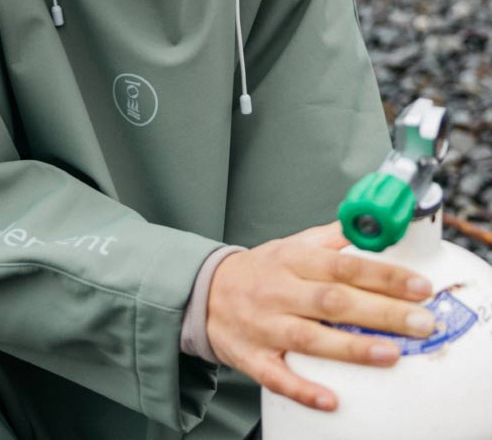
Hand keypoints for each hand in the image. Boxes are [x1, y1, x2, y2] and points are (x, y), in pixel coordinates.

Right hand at [206, 220, 434, 411]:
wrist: (204, 292)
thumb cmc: (261, 270)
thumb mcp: (292, 245)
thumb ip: (332, 238)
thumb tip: (372, 227)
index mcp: (293, 261)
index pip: (343, 265)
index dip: (383, 275)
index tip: (419, 286)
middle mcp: (280, 291)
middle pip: (333, 300)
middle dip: (381, 311)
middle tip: (421, 322)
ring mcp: (265, 325)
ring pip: (310, 338)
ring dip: (351, 347)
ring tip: (391, 354)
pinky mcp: (252, 357)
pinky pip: (277, 376)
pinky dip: (303, 389)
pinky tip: (331, 400)